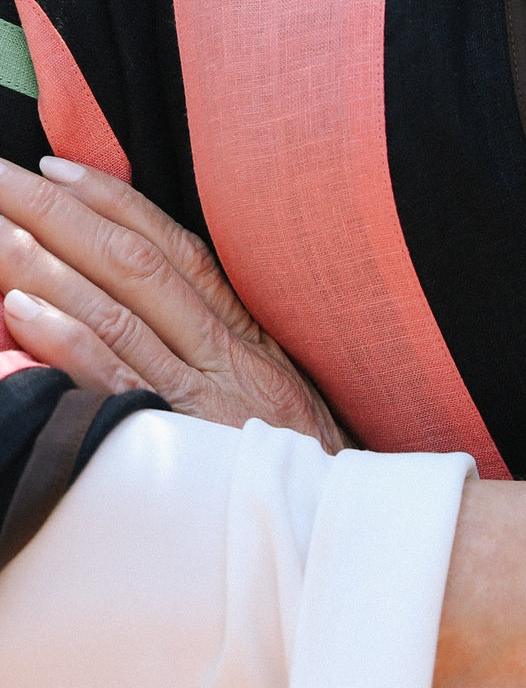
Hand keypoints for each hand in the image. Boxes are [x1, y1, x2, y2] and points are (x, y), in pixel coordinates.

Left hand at [0, 156, 349, 452]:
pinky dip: (71, 340)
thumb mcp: (272, 394)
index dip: (113, 203)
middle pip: (134, 263)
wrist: (333, 520)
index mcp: (244, 333)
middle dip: (57, 211)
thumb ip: (219, 352)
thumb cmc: (298, 461)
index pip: (174, 249)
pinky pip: (121, 380)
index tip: (54, 167)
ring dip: (46, 262)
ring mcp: (204, 391)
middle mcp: (226, 349)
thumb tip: (149, 315)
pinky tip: (22, 309)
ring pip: (120, 308)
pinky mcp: (183, 438)